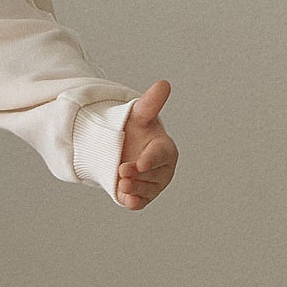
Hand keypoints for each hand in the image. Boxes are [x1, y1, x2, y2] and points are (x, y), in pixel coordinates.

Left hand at [116, 79, 174, 209]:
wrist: (120, 147)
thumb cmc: (135, 129)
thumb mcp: (140, 115)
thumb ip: (151, 103)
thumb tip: (164, 83)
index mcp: (166, 149)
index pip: (161, 156)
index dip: (150, 160)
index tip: (139, 163)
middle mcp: (163, 169)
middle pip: (152, 175)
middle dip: (138, 175)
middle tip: (121, 170)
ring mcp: (153, 185)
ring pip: (146, 190)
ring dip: (134, 188)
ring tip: (121, 182)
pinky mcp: (142, 196)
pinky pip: (140, 202)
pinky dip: (134, 202)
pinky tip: (126, 199)